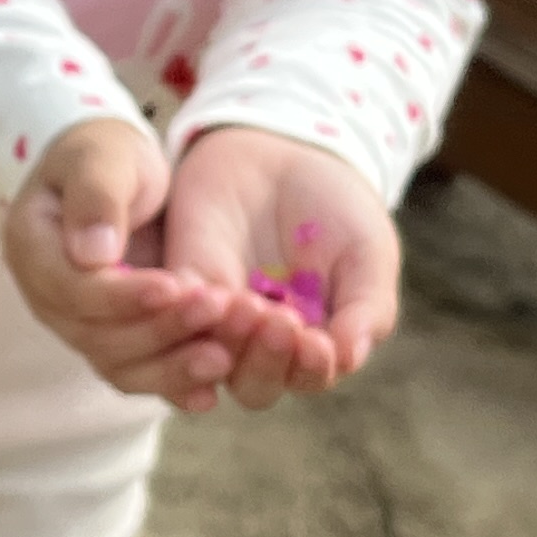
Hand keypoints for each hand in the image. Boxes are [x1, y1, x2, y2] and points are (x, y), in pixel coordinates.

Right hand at [2, 118, 262, 408]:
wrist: (117, 175)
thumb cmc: (106, 155)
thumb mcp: (102, 155)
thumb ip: (96, 196)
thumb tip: (93, 254)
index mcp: (32, 248)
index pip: (71, 288)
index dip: (120, 295)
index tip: (174, 286)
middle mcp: (49, 297)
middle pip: (95, 335)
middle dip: (158, 329)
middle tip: (215, 310)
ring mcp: (80, 324)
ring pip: (117, 364)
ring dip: (169, 367)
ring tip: (222, 358)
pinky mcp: (115, 339)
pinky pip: (140, 372)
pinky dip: (174, 384)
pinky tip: (212, 390)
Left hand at [155, 127, 399, 403]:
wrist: (288, 152)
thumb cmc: (338, 210)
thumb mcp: (366, 252)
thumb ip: (366, 307)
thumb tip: (348, 358)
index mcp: (311, 346)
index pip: (308, 377)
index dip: (311, 368)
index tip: (317, 345)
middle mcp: (259, 344)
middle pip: (255, 384)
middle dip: (266, 361)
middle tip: (278, 321)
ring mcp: (216, 318)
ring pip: (208, 358)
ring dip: (226, 339)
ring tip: (244, 304)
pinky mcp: (181, 283)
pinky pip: (169, 313)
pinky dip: (183, 310)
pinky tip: (199, 292)